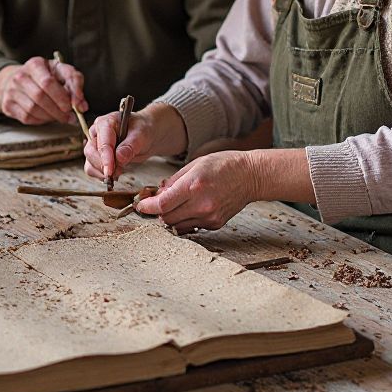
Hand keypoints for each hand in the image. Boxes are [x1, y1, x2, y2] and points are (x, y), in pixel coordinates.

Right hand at [0, 57, 87, 124]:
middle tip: (70, 116)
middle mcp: (20, 76)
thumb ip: (75, 84)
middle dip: (58, 110)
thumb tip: (82, 105)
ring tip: (61, 117)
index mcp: (35, 64)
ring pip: (33, 109)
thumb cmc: (46, 76)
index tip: (74, 106)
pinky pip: (26, 117)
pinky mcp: (7, 105)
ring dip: (51, 117)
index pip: (47, 82)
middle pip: (40, 97)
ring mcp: (11, 91)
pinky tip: (48, 117)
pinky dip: (40, 120)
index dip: (61, 96)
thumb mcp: (62, 72)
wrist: (20, 80)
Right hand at [83, 103, 186, 183]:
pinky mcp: (97, 157)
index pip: (102, 142)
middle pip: (91, 152)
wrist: (146, 135)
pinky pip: (92, 169)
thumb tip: (119, 158)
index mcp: (105, 123)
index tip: (110, 171)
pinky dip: (101, 175)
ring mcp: (95, 145)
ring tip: (118, 172)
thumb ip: (130, 146)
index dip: (105, 157)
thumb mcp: (141, 135)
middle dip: (102, 165)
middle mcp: (97, 133)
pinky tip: (114, 174)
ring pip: (89, 162)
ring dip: (101, 172)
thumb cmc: (143, 130)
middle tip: (117, 173)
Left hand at [134, 151, 258, 234]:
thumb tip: (157, 194)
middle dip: (158, 212)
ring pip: (177, 225)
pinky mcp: (215, 224)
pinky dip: (186, 219)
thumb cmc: (224, 165)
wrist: (251, 176)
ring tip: (178, 203)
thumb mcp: (195, 164)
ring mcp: (209, 216)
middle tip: (159, 202)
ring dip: (171, 217)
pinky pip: (191, 226)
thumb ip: (173, 181)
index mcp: (194, 186)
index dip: (147, 207)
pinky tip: (193, 207)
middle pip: (166, 218)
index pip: (162, 204)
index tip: (141, 206)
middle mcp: (201, 204)